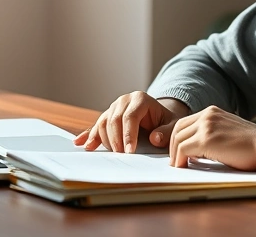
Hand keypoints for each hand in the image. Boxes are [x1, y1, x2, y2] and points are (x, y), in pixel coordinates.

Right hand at [73, 92, 189, 152]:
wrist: (160, 116)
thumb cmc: (166, 122)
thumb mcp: (173, 125)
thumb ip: (166, 132)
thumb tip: (154, 138)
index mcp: (140, 99)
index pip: (130, 116)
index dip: (128, 134)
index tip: (130, 152)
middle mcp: (124, 100)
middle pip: (114, 119)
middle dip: (116, 139)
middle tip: (120, 156)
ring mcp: (113, 107)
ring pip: (103, 122)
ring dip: (105, 139)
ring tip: (110, 154)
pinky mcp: (107, 116)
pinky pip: (96, 126)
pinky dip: (89, 136)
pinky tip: (82, 144)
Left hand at [168, 105, 255, 170]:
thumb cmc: (253, 145)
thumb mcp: (228, 131)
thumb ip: (213, 133)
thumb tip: (196, 150)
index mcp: (212, 111)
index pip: (185, 122)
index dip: (178, 138)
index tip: (179, 151)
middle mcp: (207, 115)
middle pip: (177, 128)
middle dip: (172, 145)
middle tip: (175, 160)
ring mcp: (206, 125)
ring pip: (177, 139)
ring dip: (175, 154)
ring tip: (178, 166)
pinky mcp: (206, 139)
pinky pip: (183, 149)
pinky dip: (179, 159)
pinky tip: (183, 167)